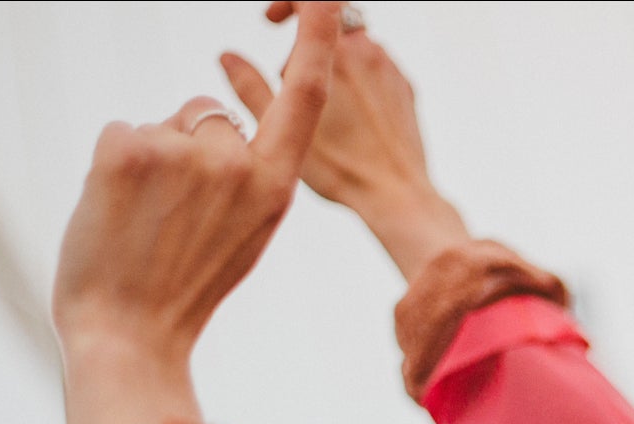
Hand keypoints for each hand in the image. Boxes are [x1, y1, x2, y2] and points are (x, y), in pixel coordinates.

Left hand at [51, 2, 340, 423]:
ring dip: (148, 161)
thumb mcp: (242, 237)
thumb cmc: (184, 291)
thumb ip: (245, 178)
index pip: (302, 99)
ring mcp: (184, 153)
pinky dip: (110, 167)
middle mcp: (237, 164)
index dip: (316, 40)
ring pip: (163, 126)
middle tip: (171, 221)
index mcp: (275, 189)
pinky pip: (121, 131)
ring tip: (143, 224)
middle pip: (209, 115)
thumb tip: (217, 128)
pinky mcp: (130, 146)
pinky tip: (115, 212)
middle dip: (186, 148)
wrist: (130, 335)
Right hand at [223, 4, 468, 281]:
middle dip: (305, 41)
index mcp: (334, 53)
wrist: (396, 194)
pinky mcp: (406, 88)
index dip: (286, 3)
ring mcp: (391, 68)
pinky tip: (349, 117)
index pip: (309, 2)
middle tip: (289, 73)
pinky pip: (377, 69)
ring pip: (354, 47)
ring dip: (332, 61)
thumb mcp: (282, 130)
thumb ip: (250, 87)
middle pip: (329, 26)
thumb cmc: (340, 169)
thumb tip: (228, 57)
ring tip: (320, 106)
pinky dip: (358, 80)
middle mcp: (366, 51)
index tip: (270, 21)